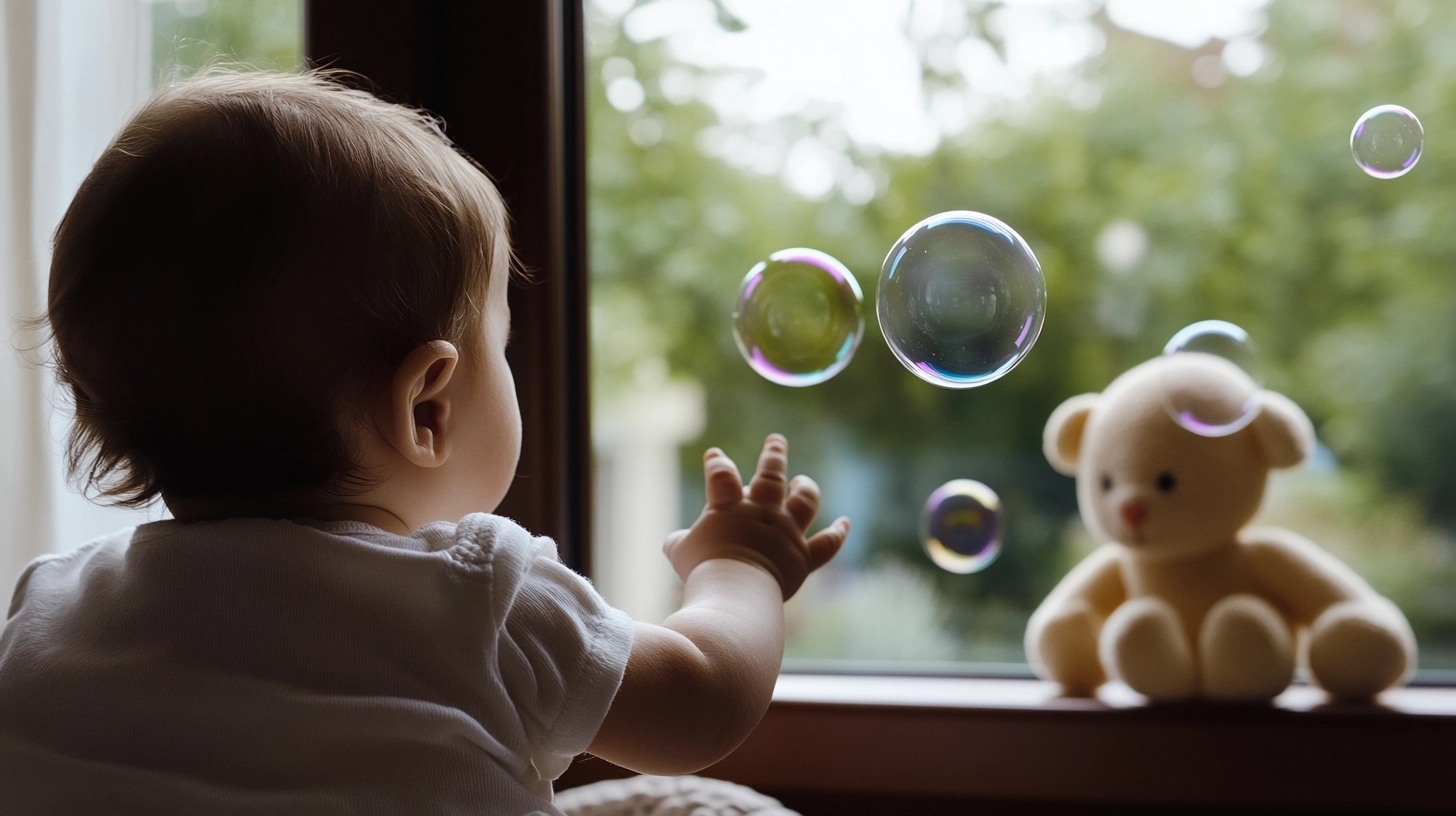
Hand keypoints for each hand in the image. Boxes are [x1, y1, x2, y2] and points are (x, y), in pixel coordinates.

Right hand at [663, 434, 849, 599]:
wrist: (734, 592)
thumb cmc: (701, 570)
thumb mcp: (678, 552)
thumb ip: (679, 542)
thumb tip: (676, 543)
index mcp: (729, 507)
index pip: (722, 476)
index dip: (718, 464)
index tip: (715, 455)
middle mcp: (762, 513)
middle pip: (771, 475)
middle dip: (774, 455)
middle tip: (776, 441)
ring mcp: (786, 533)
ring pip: (804, 501)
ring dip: (806, 488)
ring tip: (803, 481)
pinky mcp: (803, 558)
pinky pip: (826, 544)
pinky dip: (837, 532)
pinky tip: (845, 523)